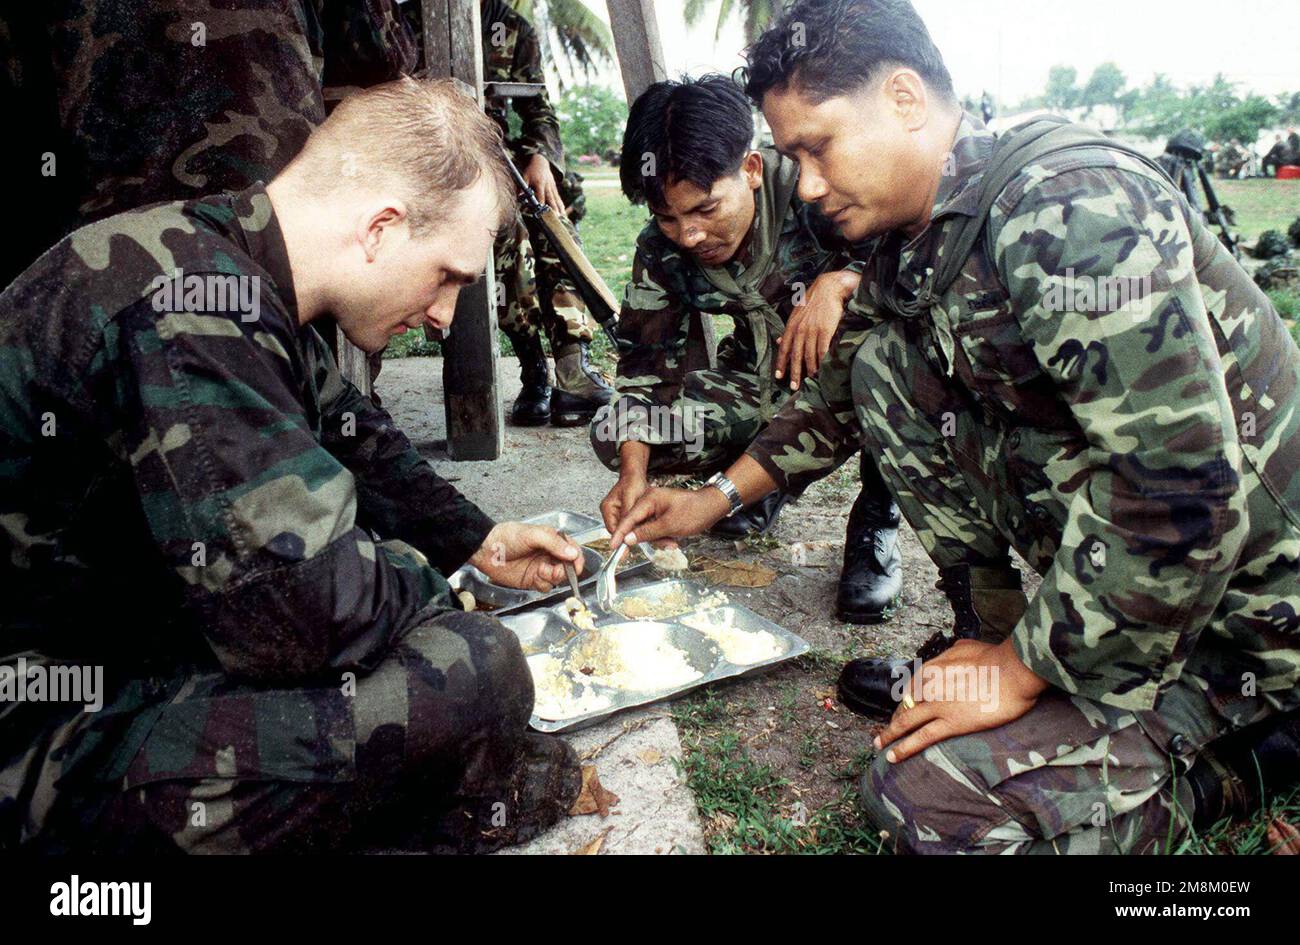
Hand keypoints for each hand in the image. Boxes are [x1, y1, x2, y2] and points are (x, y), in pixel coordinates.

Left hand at [469, 522, 582, 592]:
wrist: (486, 551)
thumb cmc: (507, 537)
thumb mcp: (533, 535)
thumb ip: (554, 544)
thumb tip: (572, 553)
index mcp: (552, 540)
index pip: (573, 550)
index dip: (577, 559)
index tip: (576, 566)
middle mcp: (549, 555)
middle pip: (568, 567)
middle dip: (564, 570)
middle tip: (554, 569)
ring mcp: (542, 568)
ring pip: (558, 579)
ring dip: (552, 577)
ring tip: (540, 570)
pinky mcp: (533, 580)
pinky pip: (546, 587)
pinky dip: (543, 584)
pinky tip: (534, 577)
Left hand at [521, 153, 565, 215]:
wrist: (541, 161)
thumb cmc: (531, 170)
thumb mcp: (525, 177)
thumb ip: (522, 187)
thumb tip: (519, 197)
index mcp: (539, 183)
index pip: (541, 195)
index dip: (542, 203)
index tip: (542, 211)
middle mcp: (547, 186)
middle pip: (551, 198)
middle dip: (554, 208)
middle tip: (556, 216)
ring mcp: (552, 186)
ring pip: (556, 198)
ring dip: (559, 208)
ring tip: (562, 216)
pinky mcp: (554, 187)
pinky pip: (558, 197)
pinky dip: (561, 204)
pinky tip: (563, 211)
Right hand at [600, 471, 648, 534]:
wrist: (635, 477)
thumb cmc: (633, 483)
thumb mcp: (631, 498)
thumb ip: (627, 513)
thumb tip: (626, 529)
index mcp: (607, 508)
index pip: (612, 529)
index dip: (622, 537)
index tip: (631, 543)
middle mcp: (608, 511)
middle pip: (618, 530)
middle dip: (629, 534)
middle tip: (642, 537)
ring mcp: (615, 513)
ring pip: (624, 528)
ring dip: (633, 530)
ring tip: (644, 530)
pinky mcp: (622, 514)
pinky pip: (628, 524)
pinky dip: (635, 525)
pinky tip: (643, 524)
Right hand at [609, 486, 729, 548]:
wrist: (712, 507)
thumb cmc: (694, 512)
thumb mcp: (669, 525)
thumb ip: (646, 532)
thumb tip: (627, 539)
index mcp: (649, 499)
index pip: (628, 518)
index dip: (620, 533)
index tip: (612, 546)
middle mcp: (649, 501)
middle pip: (636, 525)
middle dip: (647, 538)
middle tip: (664, 544)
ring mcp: (655, 507)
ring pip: (646, 529)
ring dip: (657, 539)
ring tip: (672, 542)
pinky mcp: (661, 513)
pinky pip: (654, 528)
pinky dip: (661, 536)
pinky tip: (672, 539)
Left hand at [774, 269, 860, 390]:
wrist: (829, 288)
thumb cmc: (813, 301)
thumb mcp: (796, 314)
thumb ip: (789, 330)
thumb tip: (779, 342)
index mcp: (791, 326)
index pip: (784, 349)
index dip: (781, 364)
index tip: (779, 377)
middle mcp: (800, 330)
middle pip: (796, 357)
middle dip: (794, 373)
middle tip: (794, 387)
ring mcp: (812, 331)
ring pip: (809, 356)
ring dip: (810, 370)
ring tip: (811, 379)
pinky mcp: (826, 331)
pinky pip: (822, 351)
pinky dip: (822, 362)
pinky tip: (822, 369)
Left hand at [874, 638, 1048, 763]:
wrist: (1014, 671)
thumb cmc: (996, 658)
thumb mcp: (967, 646)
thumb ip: (953, 654)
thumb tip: (951, 655)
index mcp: (932, 667)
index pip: (911, 687)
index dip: (905, 699)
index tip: (903, 707)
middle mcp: (929, 686)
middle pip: (905, 705)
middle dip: (893, 719)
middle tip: (885, 730)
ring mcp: (937, 705)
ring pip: (906, 722)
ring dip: (889, 735)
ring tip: (879, 745)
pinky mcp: (951, 723)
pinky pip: (921, 738)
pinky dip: (904, 748)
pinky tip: (893, 757)